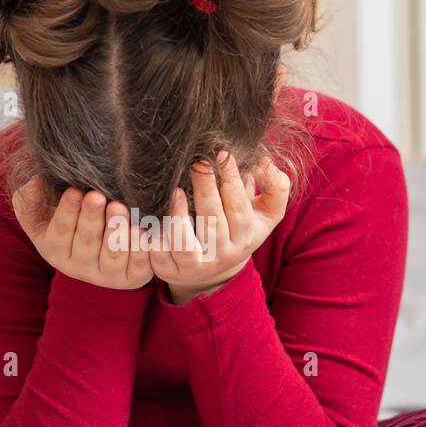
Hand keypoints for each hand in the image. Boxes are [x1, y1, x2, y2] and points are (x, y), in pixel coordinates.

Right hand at [12, 178, 153, 289]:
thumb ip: (30, 200)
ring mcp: (107, 275)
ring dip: (116, 232)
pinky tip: (144, 231)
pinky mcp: (132, 277)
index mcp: (56, 251)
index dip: (66, 212)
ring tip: (121, 209)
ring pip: (112, 256)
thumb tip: (34, 183)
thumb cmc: (68, 220)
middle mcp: (81, 267)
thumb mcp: (41, 214)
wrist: (101, 242)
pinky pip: (138, 267)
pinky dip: (141, 251)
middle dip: (91, 219)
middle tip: (98, 196)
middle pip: (86, 244)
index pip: (59, 233)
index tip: (74, 190)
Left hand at [150, 152, 290, 305]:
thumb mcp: (265, 214)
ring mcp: (195, 264)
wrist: (214, 271)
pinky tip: (148, 217)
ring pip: (184, 242)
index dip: (231, 180)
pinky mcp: (171, 270)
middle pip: (212, 221)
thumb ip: (276, 189)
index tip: (222, 154)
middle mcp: (222, 253)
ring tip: (176, 190)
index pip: (239, 207)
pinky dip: (153, 237)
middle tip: (198, 162)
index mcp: (245, 237)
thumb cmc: (238, 230)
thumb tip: (267, 162)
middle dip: (205, 189)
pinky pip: (159, 255)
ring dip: (178, 215)